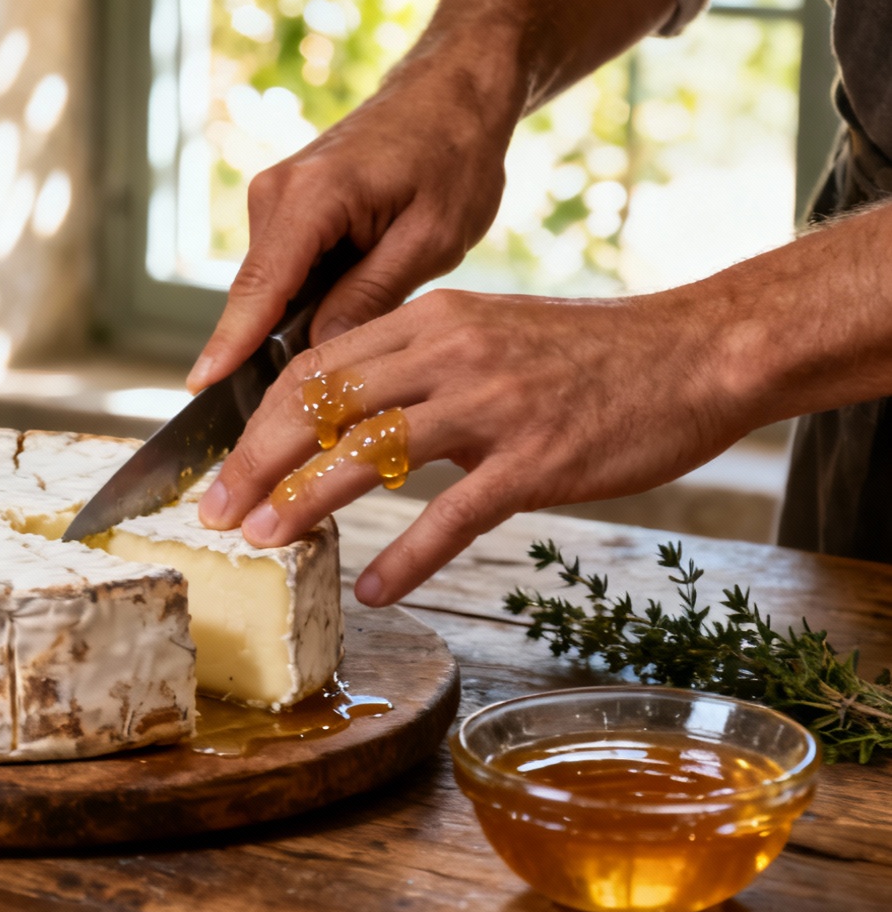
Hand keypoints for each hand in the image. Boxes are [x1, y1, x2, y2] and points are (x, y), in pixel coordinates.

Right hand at [185, 61, 518, 392]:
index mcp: (314, 196)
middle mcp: (277, 193)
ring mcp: (274, 197)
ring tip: (351, 331)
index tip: (199, 385)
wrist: (450, 95)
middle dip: (271, 348)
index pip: (261, 286)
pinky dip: (304, 296)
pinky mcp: (283, 206)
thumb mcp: (432, 238)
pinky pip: (282, 269)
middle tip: (310, 394)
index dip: (231, 343)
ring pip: (270, 286)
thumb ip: (373, 295)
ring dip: (298, 319)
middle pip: (258, 294)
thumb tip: (322, 349)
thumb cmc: (452, 156)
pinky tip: (346, 302)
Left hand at [195, 288, 756, 605]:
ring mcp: (493, 405)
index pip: (315, 369)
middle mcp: (450, 353)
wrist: (695, 352)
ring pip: (371, 455)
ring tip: (266, 543)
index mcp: (429, 321)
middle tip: (216, 514)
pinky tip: (373, 589)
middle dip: (257, 464)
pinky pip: (453, 514)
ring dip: (307, 502)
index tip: (221, 466)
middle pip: (323, 408)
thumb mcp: (486, 334)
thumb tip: (340, 415)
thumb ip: (415, 366)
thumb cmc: (588, 355)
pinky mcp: (536, 458)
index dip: (258, 421)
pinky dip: (406, 556)